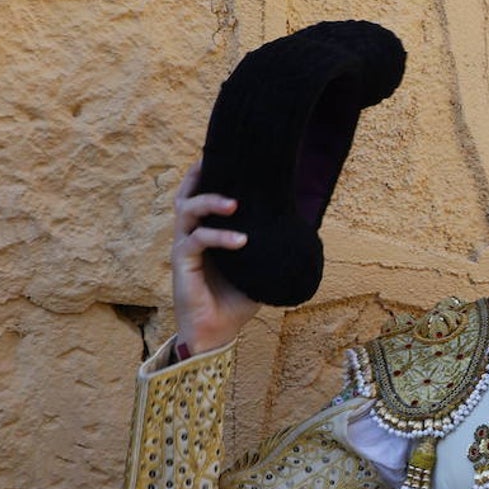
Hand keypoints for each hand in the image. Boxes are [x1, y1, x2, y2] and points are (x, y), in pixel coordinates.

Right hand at [170, 161, 259, 352]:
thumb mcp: (258, 269)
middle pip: (185, 195)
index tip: (220, 156)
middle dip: (200, 178)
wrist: (216, 333)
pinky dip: (219, 237)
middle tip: (222, 165)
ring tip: (235, 204)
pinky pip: (196, 241)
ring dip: (210, 203)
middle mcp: (191, 236)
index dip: (205, 176)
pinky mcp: (183, 264)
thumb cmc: (235, 301)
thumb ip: (269, 248)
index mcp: (205, 235)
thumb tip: (305, 231)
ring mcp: (184, 248)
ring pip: (186, 212)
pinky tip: (241, 241)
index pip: (199, 197)